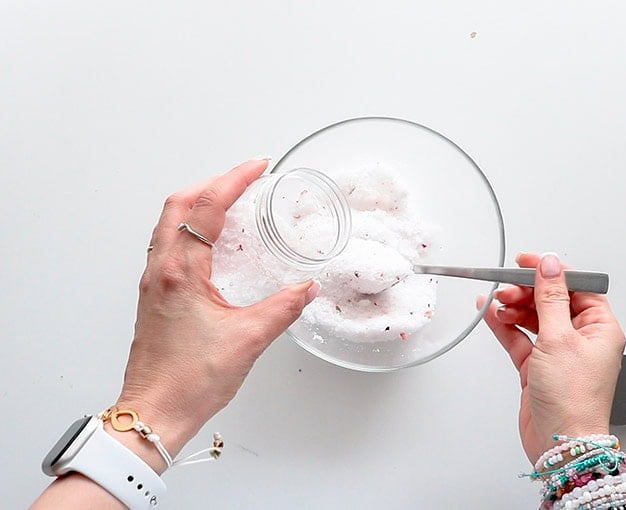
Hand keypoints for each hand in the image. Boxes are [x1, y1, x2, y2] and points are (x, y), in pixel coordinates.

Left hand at [114, 159, 319, 467]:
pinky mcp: (156, 296)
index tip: (257, 167)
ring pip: (170, 223)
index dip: (234, 180)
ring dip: (198, 204)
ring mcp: (155, 282)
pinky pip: (170, 245)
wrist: (154, 412)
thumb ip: (283, 308)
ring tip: (230, 202)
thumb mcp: (248, 339)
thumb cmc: (189, 381)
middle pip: (179, 204)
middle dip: (213, 183)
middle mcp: (162, 270)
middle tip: (243, 179)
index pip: (207, 208)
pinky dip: (191, 229)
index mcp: (182, 272)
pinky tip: (213, 244)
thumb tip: (305, 288)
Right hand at [477, 252, 624, 464]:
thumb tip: (550, 265)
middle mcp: (581, 339)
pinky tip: (490, 313)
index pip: (576, 287)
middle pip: (552, 301)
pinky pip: (519, 337)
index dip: (552, 271)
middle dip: (527, 291)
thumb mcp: (560, 338)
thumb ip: (551, 298)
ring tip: (496, 301)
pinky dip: (504, 325)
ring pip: (533, 317)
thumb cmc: (573, 399)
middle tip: (507, 286)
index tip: (527, 261)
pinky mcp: (537, 367)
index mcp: (600, 328)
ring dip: (514, 307)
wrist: (559, 442)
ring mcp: (558, 353)